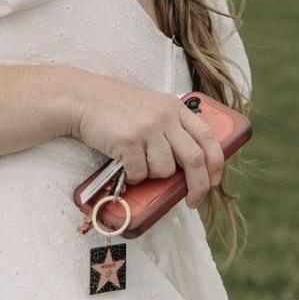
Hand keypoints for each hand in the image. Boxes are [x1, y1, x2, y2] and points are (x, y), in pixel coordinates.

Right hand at [71, 78, 223, 205]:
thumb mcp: (153, 107)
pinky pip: (140, 173)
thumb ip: (172, 126)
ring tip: (138, 164)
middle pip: (194, 159)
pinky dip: (133, 177)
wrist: (83, 98)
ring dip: (152, 175)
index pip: (207, 138)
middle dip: (198, 186)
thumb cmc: (116, 108)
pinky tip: (124, 165)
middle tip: (193, 201)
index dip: (215, 163)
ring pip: (164, 170)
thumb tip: (190, 164)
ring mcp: (147, 129)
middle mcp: (165, 117)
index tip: (214, 181)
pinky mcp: (128, 141)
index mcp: (175, 108)